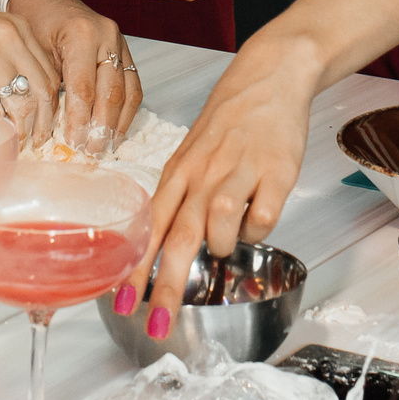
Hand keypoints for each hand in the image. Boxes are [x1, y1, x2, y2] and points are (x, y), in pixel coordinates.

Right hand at [0, 0, 60, 147]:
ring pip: (21, 104)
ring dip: (22, 129)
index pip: (49, 71)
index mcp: (16, 27)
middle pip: (42, 89)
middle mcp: (9, 39)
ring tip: (18, 141)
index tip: (47, 119)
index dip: (52, 101)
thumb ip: (6, 54)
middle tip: (38, 139)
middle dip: (44, 121)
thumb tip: (22, 94)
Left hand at [8, 0, 141, 154]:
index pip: (84, 87)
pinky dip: (126, 112)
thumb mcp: (34, 51)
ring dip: (118, 124)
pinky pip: (133, 86)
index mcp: (81, 34)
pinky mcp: (126, 51)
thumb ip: (47, 86)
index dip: (80, 120)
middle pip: (110, 92)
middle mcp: (107, 36)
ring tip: (106, 147)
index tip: (73, 145)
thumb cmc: (34, 23)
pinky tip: (115, 131)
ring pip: (128, 92)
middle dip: (101, 128)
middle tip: (91, 153)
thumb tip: (52, 130)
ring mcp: (121, 42)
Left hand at [118, 52, 312, 332]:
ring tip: (228, 241)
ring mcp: (240, 172)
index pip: (150, 227)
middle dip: (166, 286)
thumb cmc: (230, 121)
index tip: (122, 304)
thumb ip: (181, 196)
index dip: (135, 268)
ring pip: (220, 226)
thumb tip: (166, 245)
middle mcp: (204, 175)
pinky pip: (264, 218)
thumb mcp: (193, 154)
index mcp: (180, 172)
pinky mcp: (276, 172)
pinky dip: (260, 228)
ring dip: (222, 246)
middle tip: (158, 323)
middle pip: (179, 237)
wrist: (270, 76)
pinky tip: (260, 216)